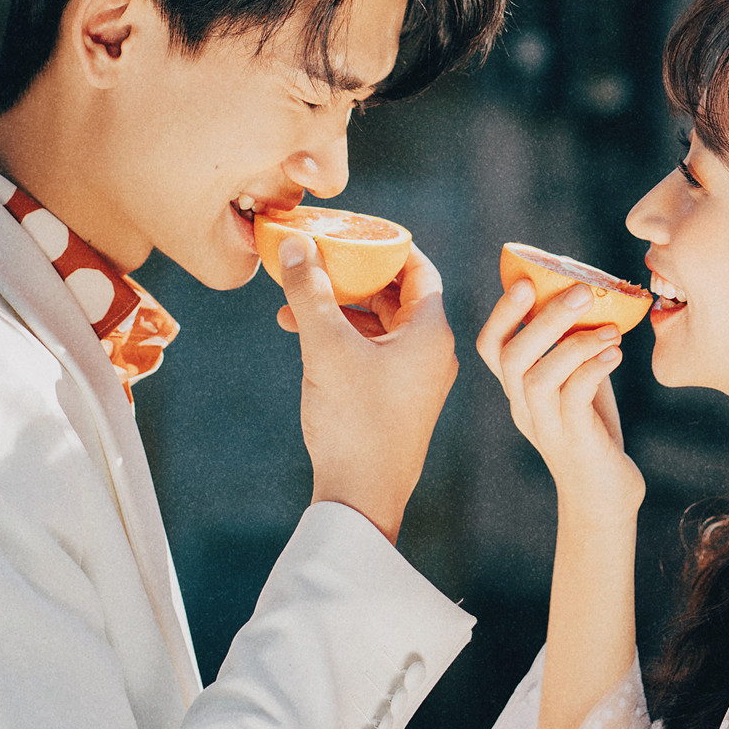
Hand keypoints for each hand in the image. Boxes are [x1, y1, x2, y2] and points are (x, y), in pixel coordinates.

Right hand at [275, 237, 457, 545]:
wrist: (362, 498)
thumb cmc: (355, 421)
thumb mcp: (326, 346)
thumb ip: (311, 290)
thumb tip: (298, 245)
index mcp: (431, 332)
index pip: (419, 268)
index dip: (387, 244)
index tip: (354, 230)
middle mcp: (432, 352)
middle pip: (396, 293)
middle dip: (354, 273)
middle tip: (318, 258)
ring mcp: (415, 378)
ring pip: (379, 323)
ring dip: (340, 306)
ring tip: (296, 298)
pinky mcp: (396, 400)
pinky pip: (372, 350)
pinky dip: (342, 335)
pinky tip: (302, 333)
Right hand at [477, 280, 644, 523]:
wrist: (604, 498)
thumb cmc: (593, 431)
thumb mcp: (577, 382)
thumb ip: (574, 347)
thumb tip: (589, 294)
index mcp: (518, 390)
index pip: (490, 347)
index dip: (502, 312)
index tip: (527, 280)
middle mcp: (523, 408)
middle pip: (512, 357)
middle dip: (544, 318)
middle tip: (580, 290)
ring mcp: (546, 427)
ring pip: (538, 378)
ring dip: (575, 344)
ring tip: (611, 328)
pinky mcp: (574, 443)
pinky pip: (574, 399)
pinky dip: (593, 369)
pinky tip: (616, 354)